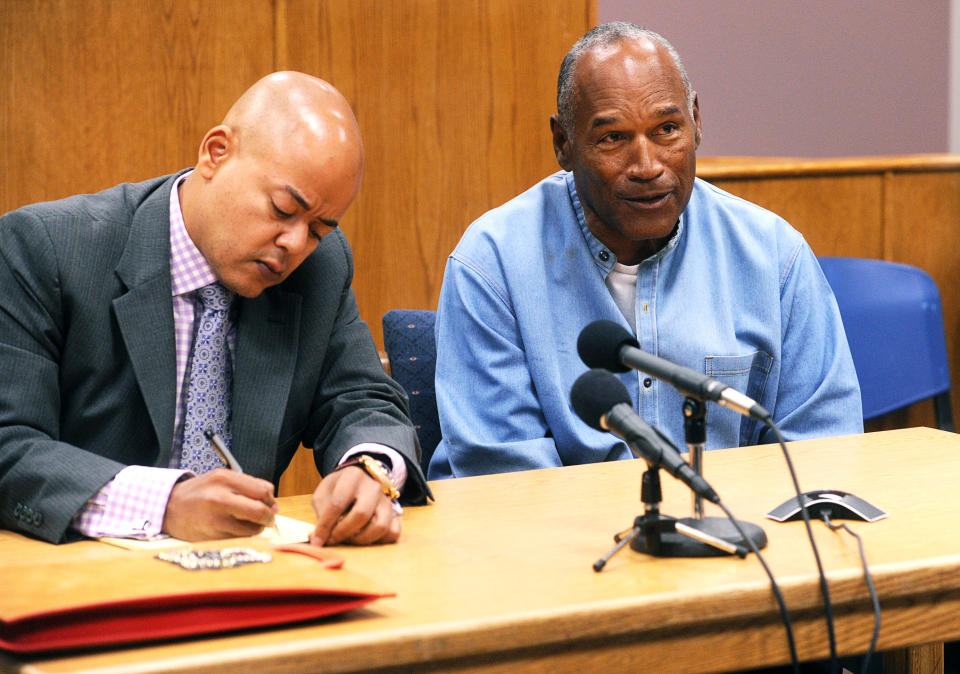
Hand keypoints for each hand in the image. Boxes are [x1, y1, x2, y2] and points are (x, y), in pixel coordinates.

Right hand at [162, 469, 278, 540]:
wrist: (168, 508)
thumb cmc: (199, 493)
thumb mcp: (221, 479)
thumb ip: (248, 487)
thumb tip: (274, 506)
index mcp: (224, 478)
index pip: (263, 490)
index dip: (270, 500)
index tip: (269, 504)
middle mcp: (219, 498)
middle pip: (260, 511)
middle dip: (269, 517)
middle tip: (268, 519)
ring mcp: (215, 519)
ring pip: (251, 529)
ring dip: (256, 528)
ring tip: (248, 523)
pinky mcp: (211, 536)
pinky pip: (238, 539)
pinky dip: (242, 536)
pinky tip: (234, 529)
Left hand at [309, 467, 399, 545]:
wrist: (360, 479)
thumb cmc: (339, 489)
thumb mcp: (324, 493)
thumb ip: (320, 513)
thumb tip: (317, 538)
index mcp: (352, 477)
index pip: (337, 504)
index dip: (325, 525)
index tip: (317, 540)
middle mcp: (373, 487)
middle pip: (361, 515)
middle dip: (344, 532)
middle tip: (333, 539)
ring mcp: (387, 500)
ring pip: (380, 526)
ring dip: (361, 539)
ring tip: (349, 539)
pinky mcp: (395, 513)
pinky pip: (393, 532)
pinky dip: (379, 540)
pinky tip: (365, 538)